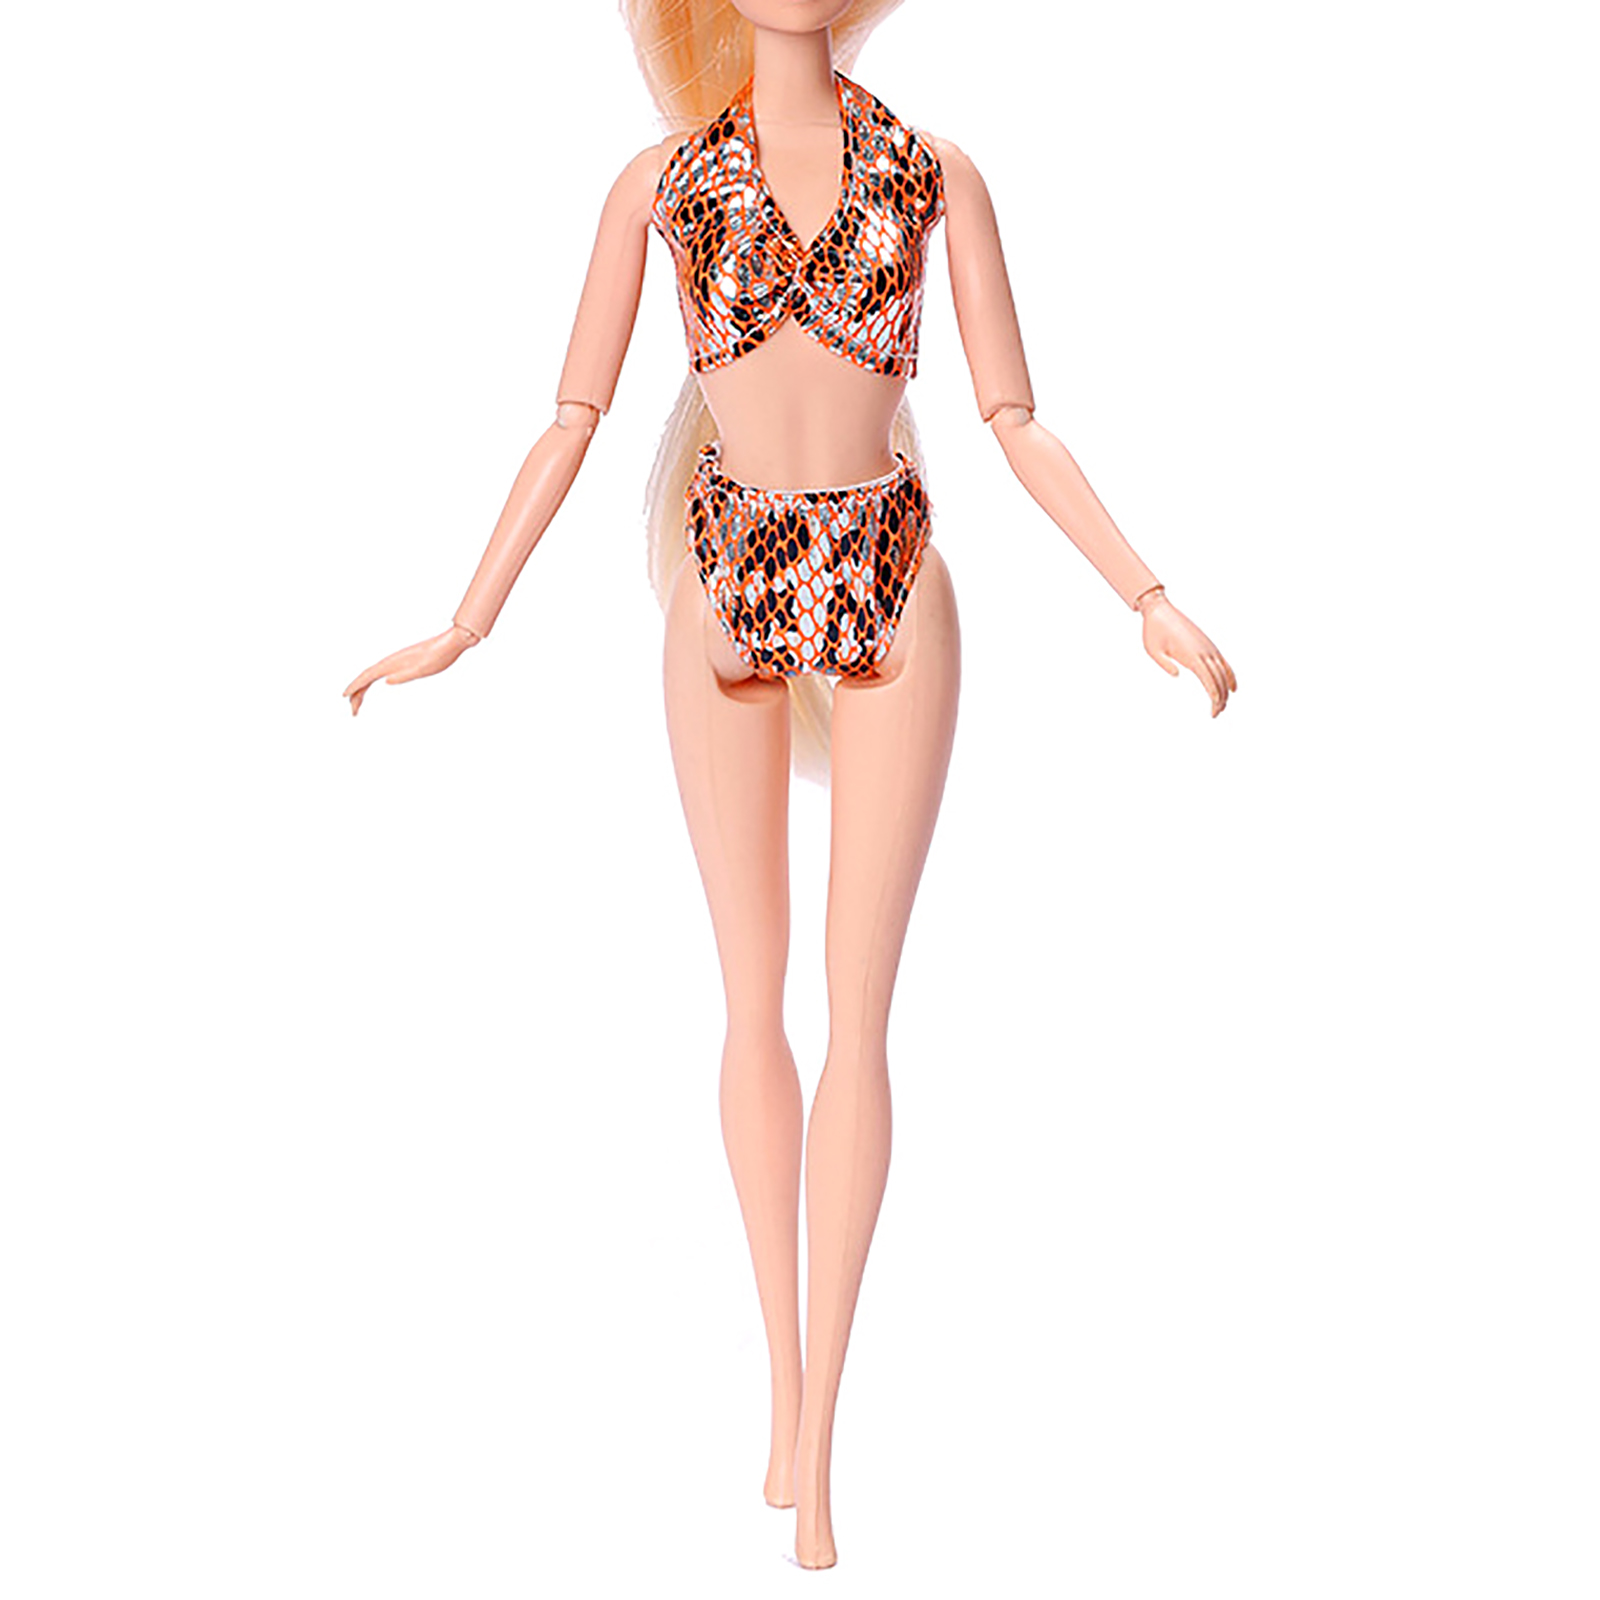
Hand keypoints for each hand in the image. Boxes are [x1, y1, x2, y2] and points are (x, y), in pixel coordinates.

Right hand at [343, 625, 477, 715]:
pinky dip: (374, 682)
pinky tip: (376, 686)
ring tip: (358, 705)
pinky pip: (382, 673)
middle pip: (367, 678)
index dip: (355, 685)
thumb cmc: (438, 657)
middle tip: (353, 712)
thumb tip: (386, 680)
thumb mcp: (422, 669)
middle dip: (357, 694)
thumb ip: (404, 675)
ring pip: (373, 676)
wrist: (451, 643)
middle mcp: (391, 661)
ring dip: (363, 690)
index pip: (367, 675)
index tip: (344, 696)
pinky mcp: (404, 662)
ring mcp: (396, 661)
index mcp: (393, 663)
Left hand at [1138, 598, 1236, 717]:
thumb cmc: (1153, 631)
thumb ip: (1164, 664)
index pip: (1209, 680)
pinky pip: (1223, 662)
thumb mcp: (1153, 650)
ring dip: (1225, 689)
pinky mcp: (1207, 644)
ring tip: (1223, 705)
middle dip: (1220, 698)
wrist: (1160, 610)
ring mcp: (1208, 647)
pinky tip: (1232, 687)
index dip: (1214, 697)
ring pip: (1223, 671)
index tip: (1215, 711)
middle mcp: (1204, 651)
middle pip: (1219, 679)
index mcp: (1192, 654)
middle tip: (1216, 714)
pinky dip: (1229, 675)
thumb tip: (1177, 675)